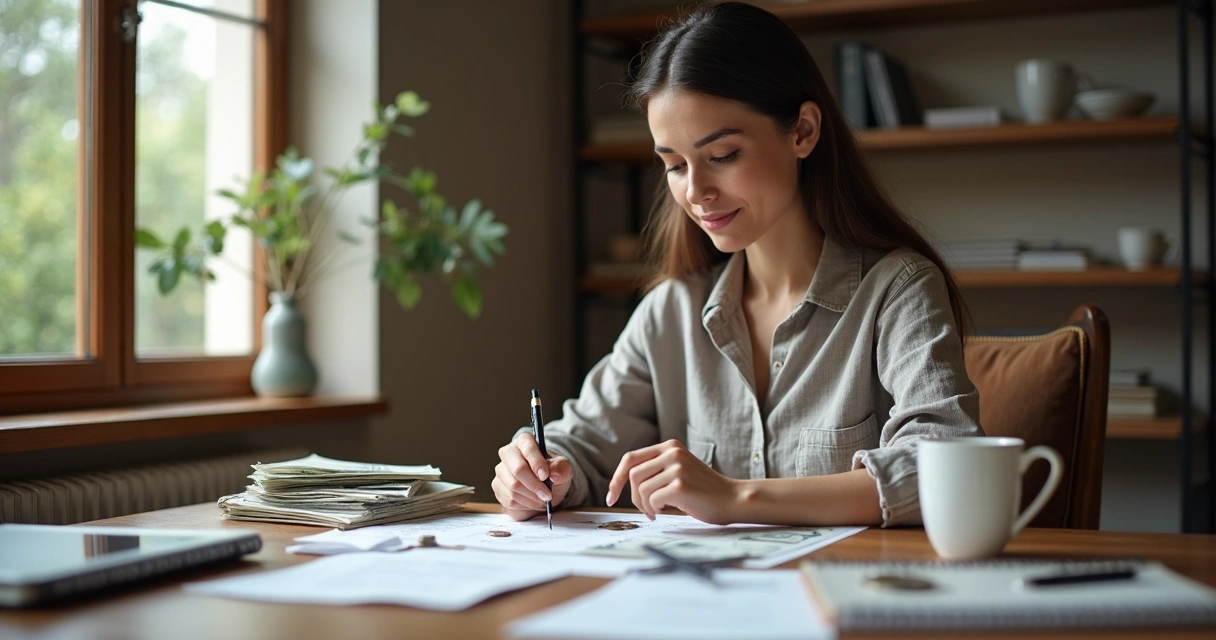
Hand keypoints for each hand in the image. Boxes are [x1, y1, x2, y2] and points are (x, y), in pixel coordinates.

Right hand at [493, 433, 572, 521]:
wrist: (545, 488)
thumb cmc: (552, 473)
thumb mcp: (563, 469)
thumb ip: (562, 468)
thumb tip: (553, 475)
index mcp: (525, 441)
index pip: (528, 449)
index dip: (537, 463)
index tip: (546, 476)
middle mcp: (509, 453)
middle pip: (518, 469)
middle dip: (534, 485)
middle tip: (547, 495)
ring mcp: (501, 470)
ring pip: (513, 487)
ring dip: (531, 497)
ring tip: (542, 499)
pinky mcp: (497, 487)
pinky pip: (509, 499)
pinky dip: (524, 505)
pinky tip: (532, 502)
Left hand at [605, 439, 740, 524]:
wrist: (732, 499)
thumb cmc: (702, 491)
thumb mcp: (677, 471)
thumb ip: (655, 470)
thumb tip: (622, 483)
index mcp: (669, 446)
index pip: (630, 459)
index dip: (616, 479)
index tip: (611, 497)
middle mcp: (672, 452)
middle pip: (632, 475)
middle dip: (633, 497)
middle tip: (646, 510)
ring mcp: (677, 467)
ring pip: (641, 489)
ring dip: (645, 506)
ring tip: (658, 511)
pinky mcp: (680, 484)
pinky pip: (653, 500)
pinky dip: (655, 509)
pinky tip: (666, 511)